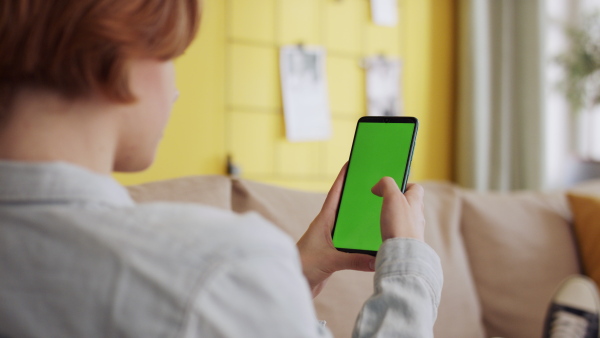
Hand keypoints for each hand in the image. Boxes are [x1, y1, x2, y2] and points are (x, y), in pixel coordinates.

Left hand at [297, 163, 375, 297]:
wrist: (292, 285)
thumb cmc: (302, 266)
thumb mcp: (330, 260)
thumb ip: (354, 259)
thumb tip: (378, 257)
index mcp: (323, 221)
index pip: (335, 194)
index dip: (342, 178)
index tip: (351, 162)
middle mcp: (327, 228)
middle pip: (345, 207)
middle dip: (357, 195)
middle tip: (373, 183)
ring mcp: (330, 241)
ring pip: (349, 225)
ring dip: (361, 219)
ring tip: (379, 210)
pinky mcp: (333, 254)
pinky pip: (351, 243)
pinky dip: (361, 241)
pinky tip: (373, 242)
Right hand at [371, 178, 424, 241]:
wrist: (404, 253)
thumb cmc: (400, 225)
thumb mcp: (392, 197)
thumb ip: (387, 185)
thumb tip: (379, 186)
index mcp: (416, 202)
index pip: (416, 188)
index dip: (404, 185)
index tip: (391, 188)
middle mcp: (417, 215)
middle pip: (410, 203)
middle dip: (397, 201)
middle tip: (384, 203)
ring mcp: (413, 229)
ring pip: (405, 218)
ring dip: (395, 216)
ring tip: (383, 218)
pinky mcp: (407, 241)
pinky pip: (400, 231)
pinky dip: (393, 229)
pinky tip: (384, 232)